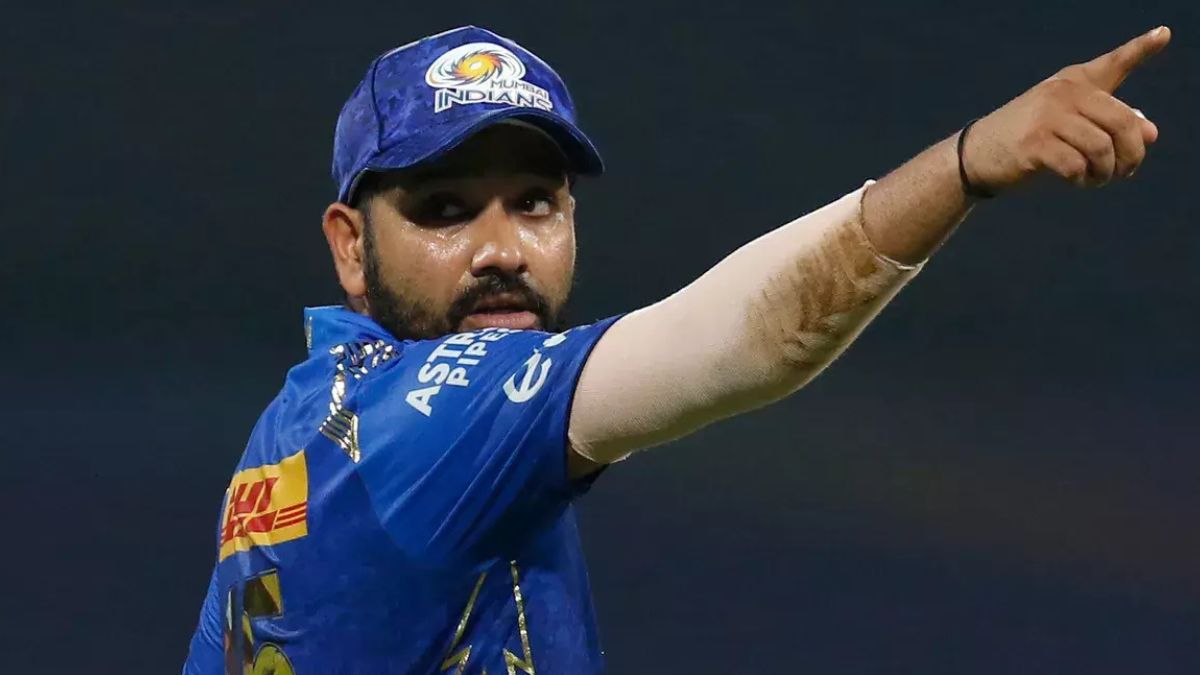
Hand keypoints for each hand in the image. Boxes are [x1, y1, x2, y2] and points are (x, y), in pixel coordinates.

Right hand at [964, 26, 1170, 191]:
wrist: (975, 155)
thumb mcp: (1067, 124)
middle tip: (1124, 172)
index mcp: (1072, 83)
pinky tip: (1077, 181)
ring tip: (1096, 180)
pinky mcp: (1034, 145)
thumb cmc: (1026, 140)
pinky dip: (1082, 179)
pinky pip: (1077, 165)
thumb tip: (1150, 133)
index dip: (1140, 48)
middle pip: (1121, 121)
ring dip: (1105, 172)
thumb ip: (1108, 124)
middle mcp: (1062, 94)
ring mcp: (1047, 118)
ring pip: (1101, 148)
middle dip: (1131, 153)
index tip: (1164, 33)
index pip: (1112, 64)